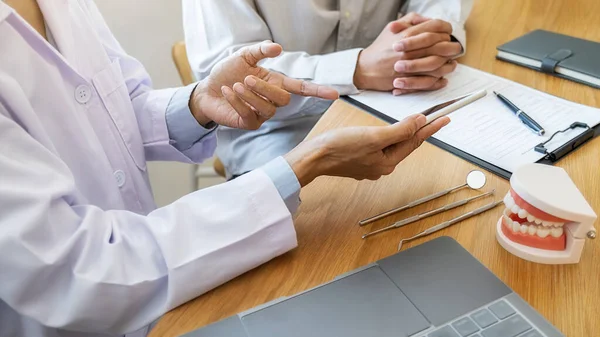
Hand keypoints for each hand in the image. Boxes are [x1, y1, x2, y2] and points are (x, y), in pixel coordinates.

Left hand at [190, 41, 338, 129]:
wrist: (207, 89)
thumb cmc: (227, 72)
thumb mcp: (243, 56)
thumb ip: (261, 50)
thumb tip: (278, 48)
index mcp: (276, 83)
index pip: (301, 89)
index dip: (317, 91)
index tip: (334, 94)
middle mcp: (272, 100)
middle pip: (283, 100)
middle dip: (265, 88)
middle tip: (246, 78)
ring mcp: (262, 114)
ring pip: (267, 109)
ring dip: (250, 95)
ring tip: (234, 85)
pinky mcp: (250, 123)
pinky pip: (250, 114)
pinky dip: (237, 101)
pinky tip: (227, 91)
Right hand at [284, 114, 449, 185]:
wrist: (313, 157)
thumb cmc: (339, 147)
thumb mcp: (374, 136)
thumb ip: (399, 130)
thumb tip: (419, 123)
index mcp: (387, 163)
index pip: (415, 142)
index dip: (431, 128)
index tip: (445, 118)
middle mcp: (381, 167)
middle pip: (404, 145)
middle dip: (418, 131)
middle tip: (433, 117)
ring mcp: (369, 165)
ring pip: (391, 146)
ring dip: (402, 134)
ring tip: (412, 122)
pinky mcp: (358, 161)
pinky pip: (378, 147)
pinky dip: (386, 137)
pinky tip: (384, 132)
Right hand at [353, 13, 460, 94]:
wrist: (365, 69)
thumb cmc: (379, 49)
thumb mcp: (392, 28)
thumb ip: (410, 20)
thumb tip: (427, 19)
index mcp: (407, 35)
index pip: (435, 27)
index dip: (445, 29)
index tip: (448, 33)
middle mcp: (410, 50)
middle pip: (440, 45)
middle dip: (451, 46)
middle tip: (454, 48)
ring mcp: (410, 66)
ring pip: (438, 64)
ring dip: (448, 64)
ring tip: (451, 63)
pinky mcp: (408, 80)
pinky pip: (429, 81)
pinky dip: (439, 80)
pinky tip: (443, 78)